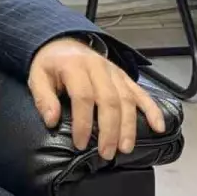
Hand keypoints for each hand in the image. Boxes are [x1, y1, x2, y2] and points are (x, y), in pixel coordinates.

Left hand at [28, 37, 166, 160]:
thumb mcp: (37, 77)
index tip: (81, 143)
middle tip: (106, 153)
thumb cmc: (51, 64)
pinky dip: (152, 109)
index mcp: (75, 66)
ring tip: (125, 148)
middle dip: (109, 130)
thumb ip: (43, 98)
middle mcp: (98, 67)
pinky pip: (141, 93)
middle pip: (109, 100)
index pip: (83, 96)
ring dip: (128, 126)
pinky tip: (159, 126)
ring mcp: (114, 71)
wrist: (63, 42)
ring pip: (127, 99)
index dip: (83, 122)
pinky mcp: (124, 76)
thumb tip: (51, 121)